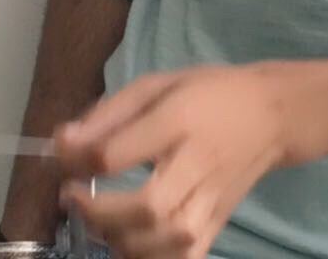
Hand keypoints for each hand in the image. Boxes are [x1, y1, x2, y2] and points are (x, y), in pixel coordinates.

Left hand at [53, 63, 292, 258]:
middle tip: (72, 195)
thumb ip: (109, 113)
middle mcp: (195, 166)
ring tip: (99, 218)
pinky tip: (131, 242)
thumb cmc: (208, 93)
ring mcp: (209, 202)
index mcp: (178, 121)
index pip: (118, 153)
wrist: (270, 115)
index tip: (57, 155)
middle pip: (143, 207)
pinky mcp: (217, 226)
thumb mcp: (157, 84)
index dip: (75, 160)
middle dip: (96, 210)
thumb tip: (61, 142)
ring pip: (161, 242)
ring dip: (117, 238)